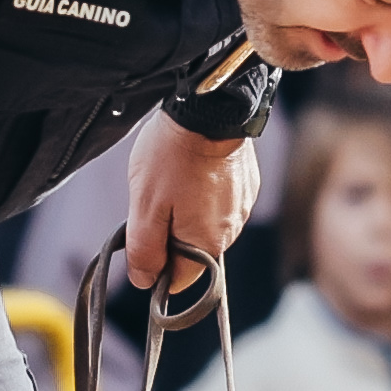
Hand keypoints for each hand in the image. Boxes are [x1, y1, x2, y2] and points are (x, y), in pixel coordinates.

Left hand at [128, 124, 256, 295]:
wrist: (208, 108)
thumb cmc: (173, 156)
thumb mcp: (146, 206)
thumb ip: (145, 250)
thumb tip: (144, 282)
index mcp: (208, 243)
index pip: (179, 279)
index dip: (156, 266)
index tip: (144, 238)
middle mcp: (232, 230)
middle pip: (192, 252)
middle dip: (169, 235)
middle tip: (155, 200)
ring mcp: (242, 206)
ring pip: (204, 225)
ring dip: (185, 212)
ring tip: (173, 179)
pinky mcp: (245, 184)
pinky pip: (218, 202)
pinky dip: (202, 193)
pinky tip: (191, 170)